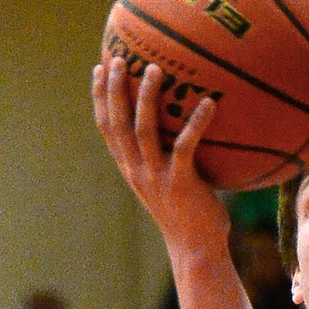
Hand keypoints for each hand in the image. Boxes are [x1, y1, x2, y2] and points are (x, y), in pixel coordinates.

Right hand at [93, 58, 230, 259]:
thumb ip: (167, 155)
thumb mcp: (169, 182)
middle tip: (119, 58)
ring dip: (146, 98)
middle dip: (114, 89)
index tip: (99, 67)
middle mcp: (137, 171)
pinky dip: (196, 123)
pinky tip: (210, 103)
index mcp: (130, 169)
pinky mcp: (180, 183)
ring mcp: (156, 177)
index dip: (99, 97)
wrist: (196, 250)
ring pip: (143, 130)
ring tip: (156, 69)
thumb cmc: (189, 214)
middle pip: (117, 123)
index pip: (107, 128)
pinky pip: (185, 146)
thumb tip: (182, 120)